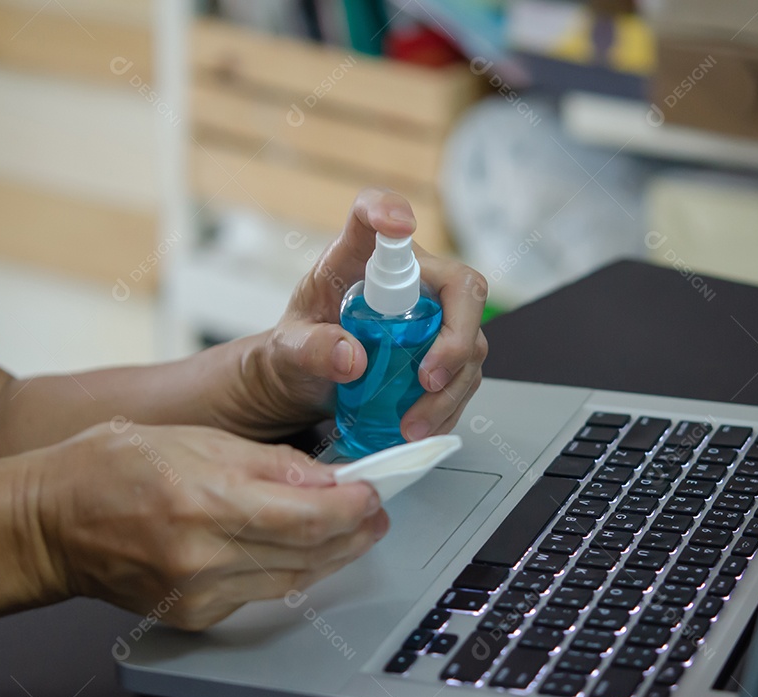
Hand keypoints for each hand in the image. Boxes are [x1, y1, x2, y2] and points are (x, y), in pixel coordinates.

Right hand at [29, 421, 386, 629]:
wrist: (49, 523)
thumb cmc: (110, 467)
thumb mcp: (195, 437)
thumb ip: (267, 462)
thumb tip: (324, 479)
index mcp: (206, 501)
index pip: (306, 515)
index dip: (352, 507)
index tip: (373, 492)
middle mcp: (205, 556)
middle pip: (308, 553)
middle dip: (354, 532)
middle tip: (376, 513)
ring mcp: (199, 593)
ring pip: (292, 580)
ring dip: (332, 555)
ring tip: (354, 531)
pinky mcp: (194, 615)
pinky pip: (260, 594)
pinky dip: (290, 571)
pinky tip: (305, 551)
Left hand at [226, 188, 488, 439]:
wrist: (303, 383)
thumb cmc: (296, 350)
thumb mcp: (286, 351)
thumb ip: (309, 350)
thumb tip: (351, 357)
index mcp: (359, 259)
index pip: (374, 212)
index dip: (388, 209)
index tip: (396, 224)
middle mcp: (409, 281)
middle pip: (461, 286)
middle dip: (457, 336)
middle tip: (428, 378)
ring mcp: (434, 317)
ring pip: (471, 342)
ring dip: (450, 389)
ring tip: (412, 423)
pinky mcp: (443, 354)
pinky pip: (463, 378)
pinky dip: (446, 408)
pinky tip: (419, 426)